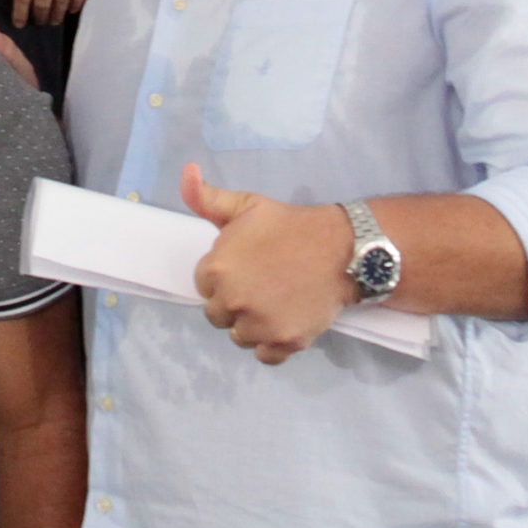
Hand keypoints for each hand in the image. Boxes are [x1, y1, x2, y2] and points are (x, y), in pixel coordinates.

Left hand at [181, 164, 357, 364]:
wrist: (341, 249)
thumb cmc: (290, 225)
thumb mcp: (246, 205)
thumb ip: (207, 198)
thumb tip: (186, 172)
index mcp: (217, 270)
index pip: (204, 286)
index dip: (223, 277)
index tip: (245, 268)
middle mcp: (233, 302)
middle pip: (218, 315)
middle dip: (234, 302)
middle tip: (261, 285)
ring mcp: (259, 325)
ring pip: (240, 336)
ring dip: (252, 325)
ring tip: (274, 303)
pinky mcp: (285, 342)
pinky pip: (265, 356)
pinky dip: (272, 345)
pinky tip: (283, 323)